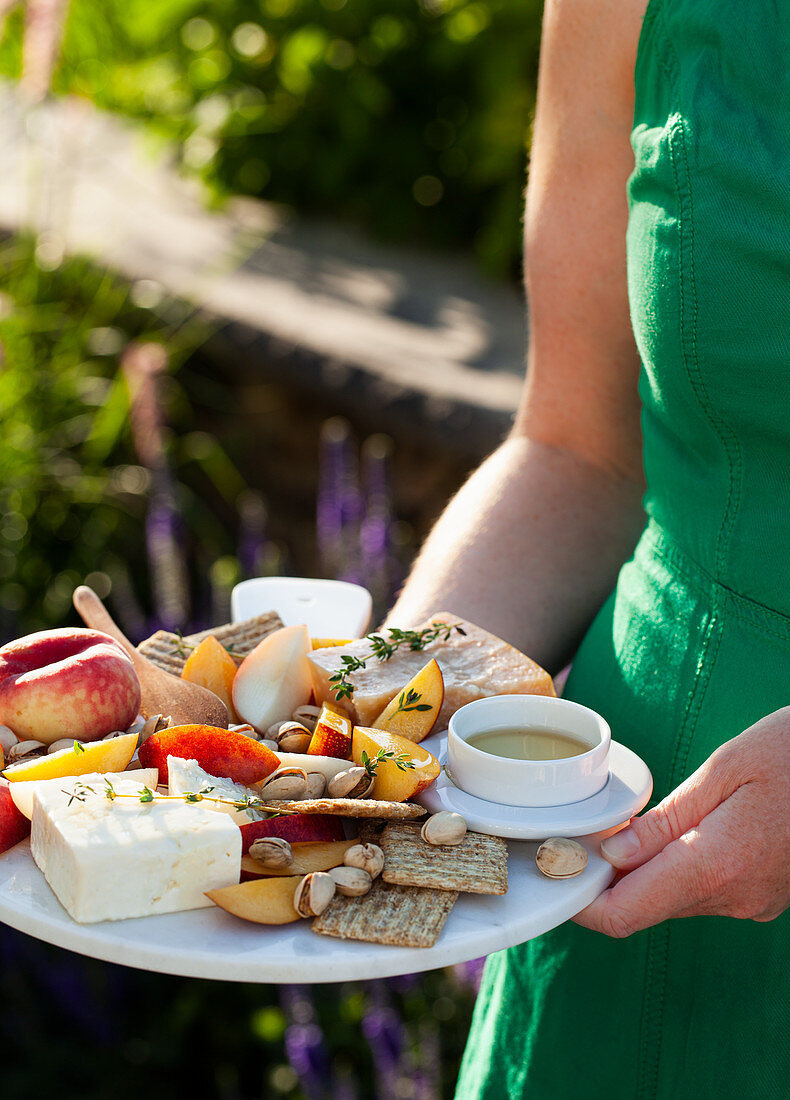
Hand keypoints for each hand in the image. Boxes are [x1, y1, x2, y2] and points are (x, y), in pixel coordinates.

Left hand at [574, 709, 789, 936]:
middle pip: (643, 910)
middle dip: (604, 879)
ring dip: (638, 872)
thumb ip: (666, 820)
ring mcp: (752, 902)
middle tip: (576, 836)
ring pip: (671, 901)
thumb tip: (610, 852)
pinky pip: (701, 891)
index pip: (623, 915)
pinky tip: (664, 833)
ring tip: (619, 827)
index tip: (554, 869)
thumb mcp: (727, 769)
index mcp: (716, 865)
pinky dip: (671, 869)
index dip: (578, 901)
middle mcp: (734, 897)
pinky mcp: (762, 896)